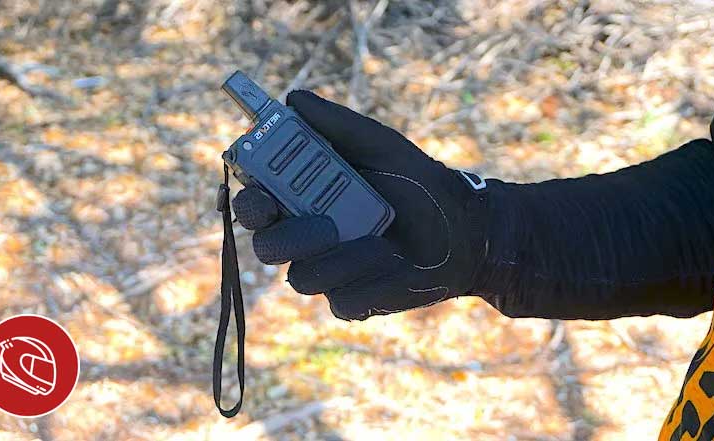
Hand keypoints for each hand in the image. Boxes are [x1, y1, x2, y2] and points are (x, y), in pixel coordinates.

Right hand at [232, 90, 487, 319]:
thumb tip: (293, 99)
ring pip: (301, 278)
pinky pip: (341, 300)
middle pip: (266, 246)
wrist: (463, 227)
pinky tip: (396, 263)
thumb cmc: (417, 181)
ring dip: (341, 259)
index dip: (249, 204)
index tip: (265, 199)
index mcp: (301, 199)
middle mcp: (306, 236)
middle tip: (325, 225)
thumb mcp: (380, 145)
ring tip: (383, 243)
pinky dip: (369, 279)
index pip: (255, 205)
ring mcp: (327, 271)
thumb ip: (337, 125)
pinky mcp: (352, 300)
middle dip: (288, 238)